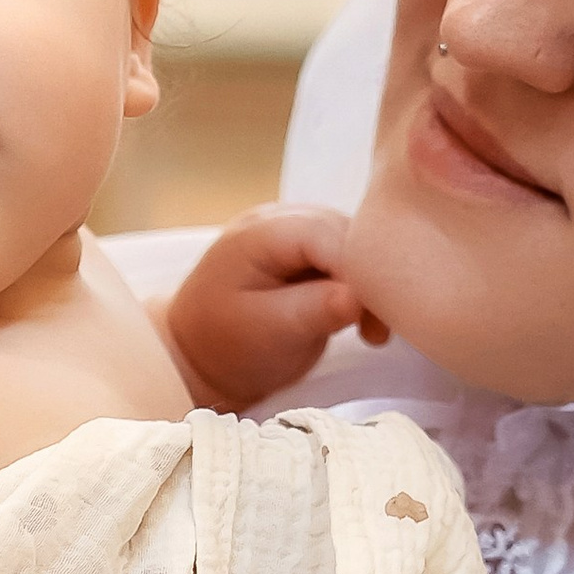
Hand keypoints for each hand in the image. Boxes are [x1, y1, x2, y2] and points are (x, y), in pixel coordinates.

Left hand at [166, 203, 387, 413]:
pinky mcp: (308, 251)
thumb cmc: (224, 347)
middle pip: (348, 232)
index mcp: (262, 232)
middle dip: (370, 279)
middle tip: (374, 330)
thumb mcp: (267, 333)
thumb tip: (358, 297)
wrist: (199, 355)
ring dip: (369, 283)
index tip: (372, 320)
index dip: (361, 273)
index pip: (330, 235)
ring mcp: (295, 231)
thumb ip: (313, 310)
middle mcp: (280, 219)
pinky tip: (360, 317)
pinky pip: (347, 256)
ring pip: (354, 243)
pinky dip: (361, 285)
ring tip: (368, 328)